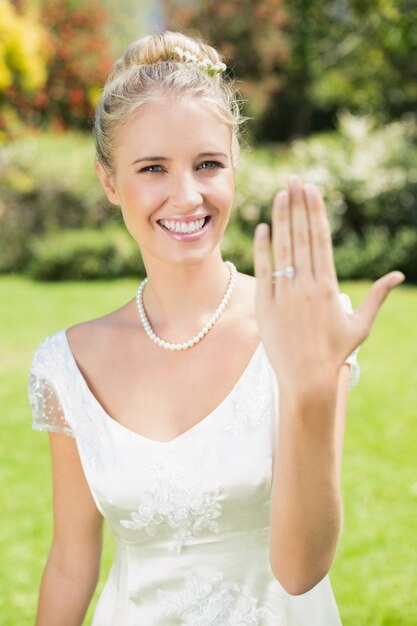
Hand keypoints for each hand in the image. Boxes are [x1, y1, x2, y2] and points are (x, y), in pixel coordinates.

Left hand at [253, 175, 404, 396]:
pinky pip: (264, 271)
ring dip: (281, 219)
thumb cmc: (335, 351)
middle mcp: (307, 286)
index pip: (321, 240)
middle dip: (298, 206)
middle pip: (302, 237)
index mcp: (329, 286)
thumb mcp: (360, 324)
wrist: (306, 377)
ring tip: (280, 194)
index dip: (316, 213)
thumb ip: (377, 296)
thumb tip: (398, 275)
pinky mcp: (267, 305)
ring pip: (283, 249)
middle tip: (295, 180)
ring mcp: (285, 294)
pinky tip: (262, 227)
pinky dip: (262, 249)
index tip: (312, 190)